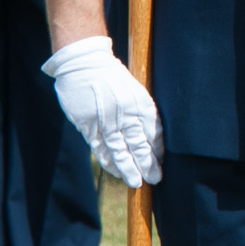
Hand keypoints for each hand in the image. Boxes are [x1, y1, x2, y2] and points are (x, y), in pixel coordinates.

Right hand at [43, 35, 163, 186]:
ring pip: (120, 152)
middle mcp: (125, 114)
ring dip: (129, 169)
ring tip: (136, 182)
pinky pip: (101, 149)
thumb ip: (142, 112)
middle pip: (139, 146)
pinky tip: (116, 171)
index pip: (154, 133)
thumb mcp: (135, 89)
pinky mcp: (88, 126)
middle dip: (148, 165)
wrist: (83, 63)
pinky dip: (109, 162)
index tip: (161, 162)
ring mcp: (106, 121)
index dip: (158, 150)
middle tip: (155, 179)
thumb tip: (152, 137)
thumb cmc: (112, 76)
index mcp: (140, 103)